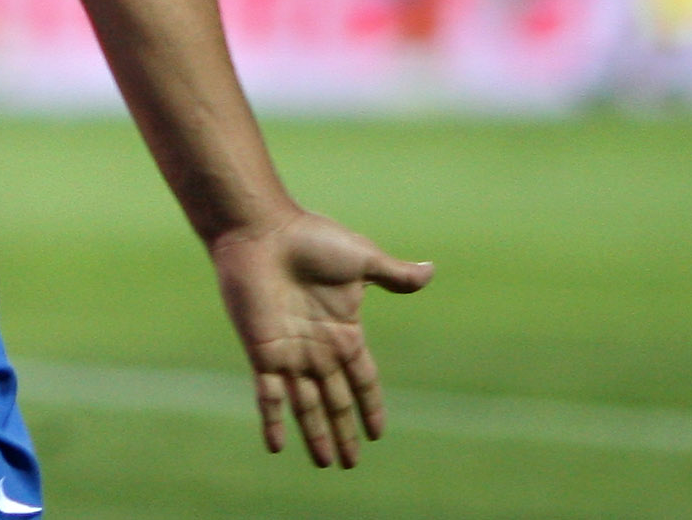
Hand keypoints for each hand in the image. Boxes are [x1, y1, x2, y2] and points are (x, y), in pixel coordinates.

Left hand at [209, 209, 432, 467]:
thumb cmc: (309, 237)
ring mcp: (288, 352)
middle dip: (344, 430)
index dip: (370, 405)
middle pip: (335, 400)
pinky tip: (276, 447)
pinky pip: (268, 395)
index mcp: (343, 331)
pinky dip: (272, 421)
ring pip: (305, 406)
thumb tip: (430, 270)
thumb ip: (393, 274)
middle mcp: (317, 348)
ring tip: (327, 463)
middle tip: (351, 463)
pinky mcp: (262, 351)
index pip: (362, 379)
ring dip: (316, 435)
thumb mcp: (361, 258)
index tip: (377, 433)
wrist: (261, 229)